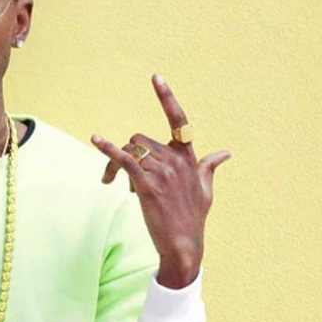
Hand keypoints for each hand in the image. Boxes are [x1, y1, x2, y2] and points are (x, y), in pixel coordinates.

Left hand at [90, 74, 230, 288]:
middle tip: (122, 179)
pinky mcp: (148, 184)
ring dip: (117, 166)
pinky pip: (125, 159)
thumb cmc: (193, 218)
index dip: (167, 97)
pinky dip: (107, 149)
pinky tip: (95, 140)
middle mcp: (177, 160)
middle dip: (128, 155)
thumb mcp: (206, 190)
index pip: (179, 120)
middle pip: (140, 140)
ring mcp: (163, 172)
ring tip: (117, 184)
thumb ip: (209, 167)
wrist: (184, 245)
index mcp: (189, 157)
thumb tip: (226, 152)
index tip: (155, 76)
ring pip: (130, 151)